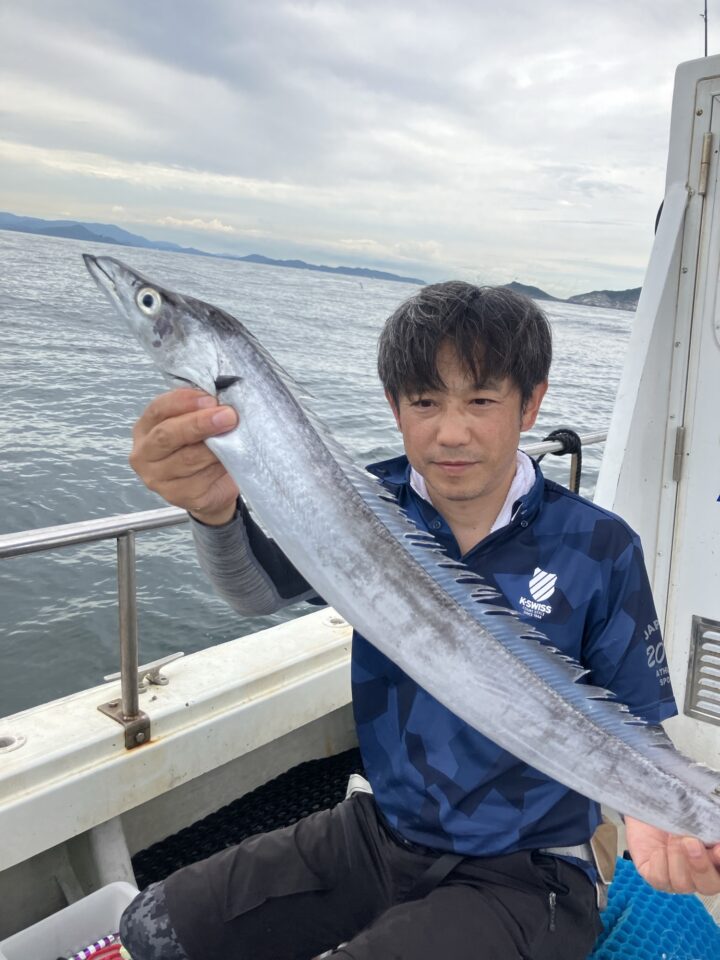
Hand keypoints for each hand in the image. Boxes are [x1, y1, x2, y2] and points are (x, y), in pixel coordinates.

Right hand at [130, 388, 239, 524]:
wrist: (211, 487)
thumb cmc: (200, 447)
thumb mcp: (195, 423)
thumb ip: (198, 410)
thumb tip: (218, 400)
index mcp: (145, 428)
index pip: (158, 409)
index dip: (184, 402)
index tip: (210, 399)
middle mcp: (144, 454)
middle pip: (167, 435)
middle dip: (199, 423)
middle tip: (228, 416)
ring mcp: (158, 479)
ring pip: (188, 458)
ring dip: (215, 446)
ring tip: (235, 435)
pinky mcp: (178, 496)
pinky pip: (202, 478)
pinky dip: (220, 466)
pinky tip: (230, 459)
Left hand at [625, 815, 719, 894]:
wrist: (652, 807)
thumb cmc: (678, 810)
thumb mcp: (695, 816)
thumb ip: (706, 828)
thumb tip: (713, 835)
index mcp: (715, 861)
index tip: (717, 849)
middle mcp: (700, 876)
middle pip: (709, 885)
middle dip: (701, 866)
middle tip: (691, 842)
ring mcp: (678, 880)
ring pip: (683, 883)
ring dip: (677, 856)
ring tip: (672, 836)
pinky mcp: (656, 877)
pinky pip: (660, 879)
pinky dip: (659, 862)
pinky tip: (658, 848)